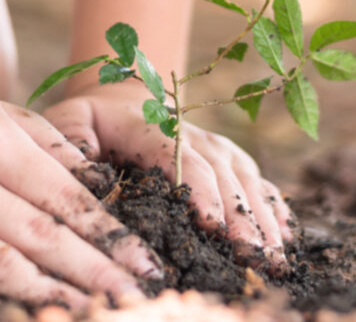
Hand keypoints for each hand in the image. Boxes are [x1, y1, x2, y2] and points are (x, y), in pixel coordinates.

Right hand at [0, 97, 161, 307]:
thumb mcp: (9, 120)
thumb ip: (59, 151)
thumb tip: (109, 191)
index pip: (61, 197)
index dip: (107, 234)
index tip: (142, 260)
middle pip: (36, 238)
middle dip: (91, 271)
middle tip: (129, 294)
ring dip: (50, 294)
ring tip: (91, 307)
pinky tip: (28, 309)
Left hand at [44, 83, 294, 269]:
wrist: (124, 99)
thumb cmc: (92, 120)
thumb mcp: (69, 123)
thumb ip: (71, 144)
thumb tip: (87, 177)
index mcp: (152, 128)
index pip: (181, 158)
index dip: (200, 191)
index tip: (213, 226)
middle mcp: (191, 135)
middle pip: (222, 175)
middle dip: (240, 218)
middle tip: (255, 257)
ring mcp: (214, 145)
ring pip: (245, 179)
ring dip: (262, 218)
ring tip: (276, 256)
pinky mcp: (227, 156)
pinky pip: (256, 178)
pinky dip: (273, 204)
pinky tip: (286, 233)